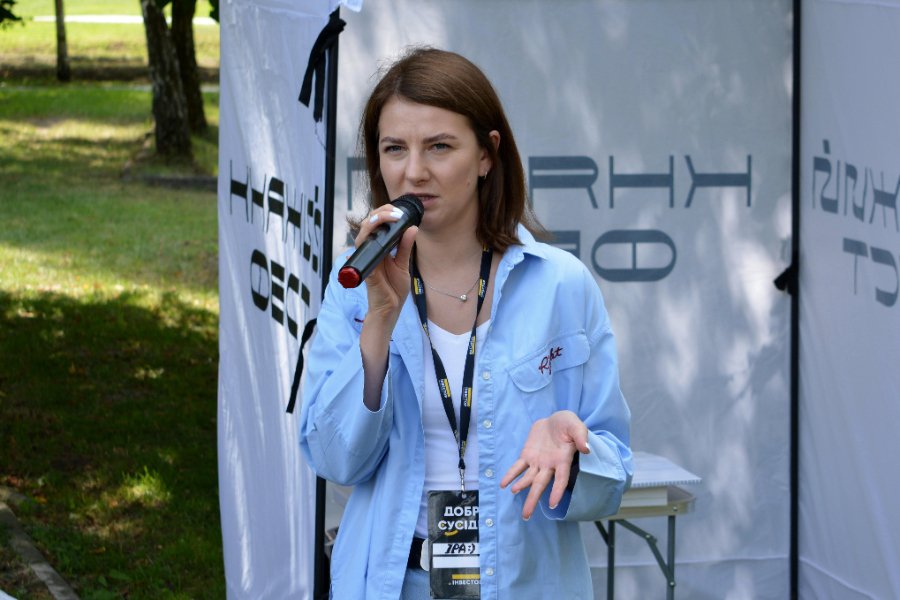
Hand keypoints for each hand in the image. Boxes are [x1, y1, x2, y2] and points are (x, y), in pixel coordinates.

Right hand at [354, 206, 417, 322]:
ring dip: (375, 221)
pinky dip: (371, 238)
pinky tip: (382, 232)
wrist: (390, 309)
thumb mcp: (403, 264)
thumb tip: (412, 228)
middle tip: (395, 212)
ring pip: (363, 233)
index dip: (384, 214)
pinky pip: (364, 249)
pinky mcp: (367, 267)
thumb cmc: (393, 289)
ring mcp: (367, 258)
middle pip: (368, 224)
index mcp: (379, 249)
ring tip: (390, 216)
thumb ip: (405, 247)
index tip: (398, 211)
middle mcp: (370, 251)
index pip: (376, 225)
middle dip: (380, 213)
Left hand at [500, 410, 589, 519]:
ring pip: (528, 478)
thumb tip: (586, 448)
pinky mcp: (527, 455)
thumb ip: (581, 436)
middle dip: (533, 499)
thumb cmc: (568, 424)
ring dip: (521, 486)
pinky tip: (503, 485)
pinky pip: (518, 467)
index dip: (557, 491)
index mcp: (563, 460)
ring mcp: (537, 462)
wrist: (554, 419)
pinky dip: (511, 475)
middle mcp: (549, 465)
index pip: (561, 479)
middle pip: (540, 485)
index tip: (552, 504)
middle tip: (526, 516)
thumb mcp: (576, 425)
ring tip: (514, 492)